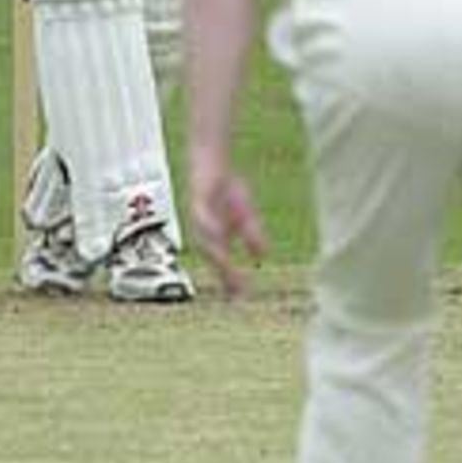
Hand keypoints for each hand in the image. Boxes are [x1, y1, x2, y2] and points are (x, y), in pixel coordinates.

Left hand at [189, 162, 268, 298]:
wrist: (211, 162)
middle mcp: (205, 233)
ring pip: (206, 241)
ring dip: (216, 255)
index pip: (224, 265)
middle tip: (238, 291)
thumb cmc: (225, 190)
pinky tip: (218, 233)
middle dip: (225, 275)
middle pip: (214, 258)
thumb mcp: (244, 215)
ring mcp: (200, 218)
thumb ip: (251, 235)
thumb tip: (263, 257)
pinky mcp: (198, 200)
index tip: (243, 300)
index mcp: (215, 239)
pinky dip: (209, 226)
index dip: (233, 281)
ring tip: (228, 268)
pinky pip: (202, 216)